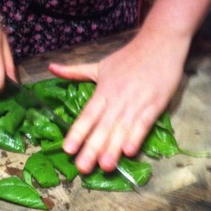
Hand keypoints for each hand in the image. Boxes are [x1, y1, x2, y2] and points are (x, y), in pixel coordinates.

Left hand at [49, 29, 190, 172]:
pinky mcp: (155, 104)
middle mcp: (117, 99)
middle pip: (102, 127)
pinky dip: (137, 136)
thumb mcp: (99, 65)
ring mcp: (136, 102)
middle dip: (92, 148)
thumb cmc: (128, 57)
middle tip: (82, 168)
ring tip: (105, 166)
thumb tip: (51, 68)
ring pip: (121, 128)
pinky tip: (129, 151)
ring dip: (113, 148)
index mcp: (103, 91)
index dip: (77, 132)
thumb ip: (74, 71)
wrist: (160, 42)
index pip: (87, 115)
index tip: (68, 149)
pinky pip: (144, 123)